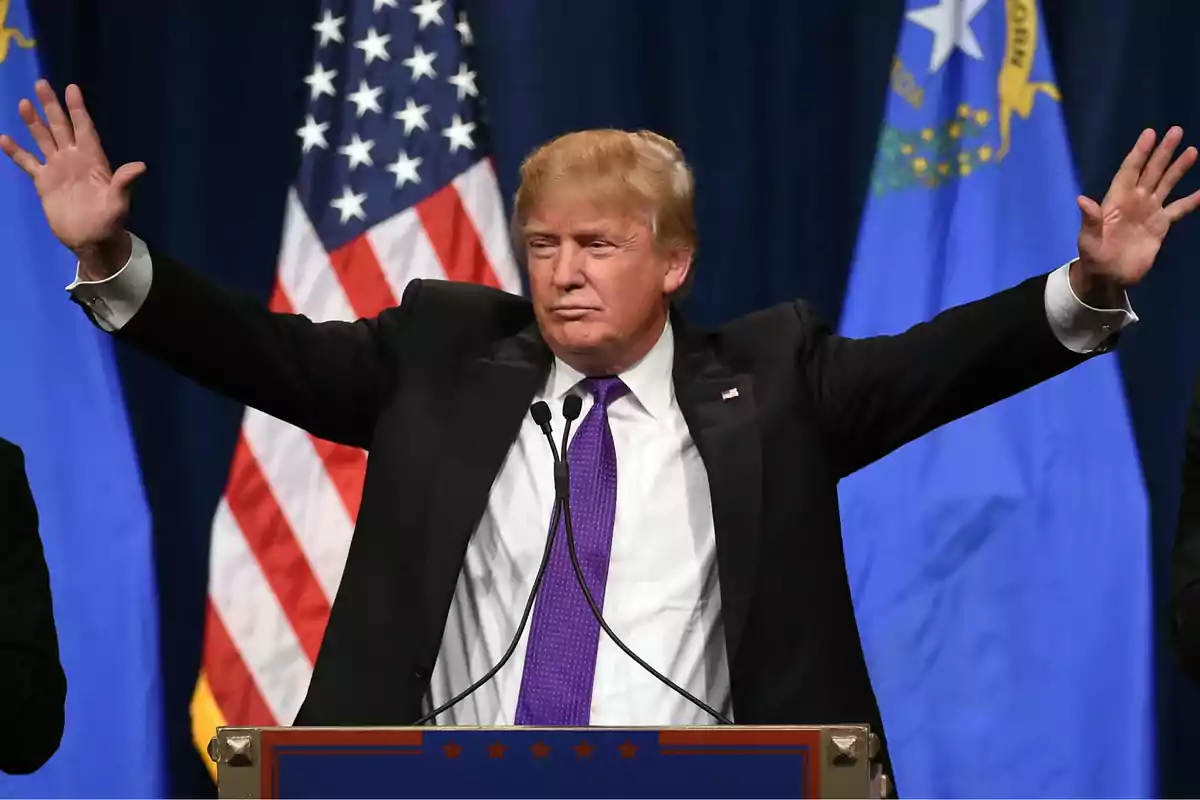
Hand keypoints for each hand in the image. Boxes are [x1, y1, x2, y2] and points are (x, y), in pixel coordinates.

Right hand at [0, 80, 143, 276]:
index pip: (84, 128)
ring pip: (43, 139)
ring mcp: (57, 168)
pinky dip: (16, 151)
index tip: (72, 88)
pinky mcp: (43, 182)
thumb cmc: (110, 220)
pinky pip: (27, 162)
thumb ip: (124, 182)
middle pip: (61, 127)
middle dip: (52, 106)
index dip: (78, 109)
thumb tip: (141, 166)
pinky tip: (4, 138)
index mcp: (93, 159)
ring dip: (33, 122)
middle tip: (42, 83)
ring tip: (24, 103)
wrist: (91, 240)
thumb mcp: (119, 201)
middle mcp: (74, 158)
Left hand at [1073, 127, 1199, 293]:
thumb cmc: (1093, 258)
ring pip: (1166, 184)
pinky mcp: (1160, 226)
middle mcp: (1134, 201)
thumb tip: (1082, 199)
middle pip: (1151, 171)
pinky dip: (1192, 201)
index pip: (1129, 171)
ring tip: (1192, 151)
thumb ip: (1090, 220)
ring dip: (1178, 168)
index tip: (1150, 133)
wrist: (1108, 278)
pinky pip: (1179, 209)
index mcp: (1116, 200)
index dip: (1139, 152)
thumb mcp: (1088, 240)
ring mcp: (1149, 212)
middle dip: (1163, 152)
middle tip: (1176, 131)